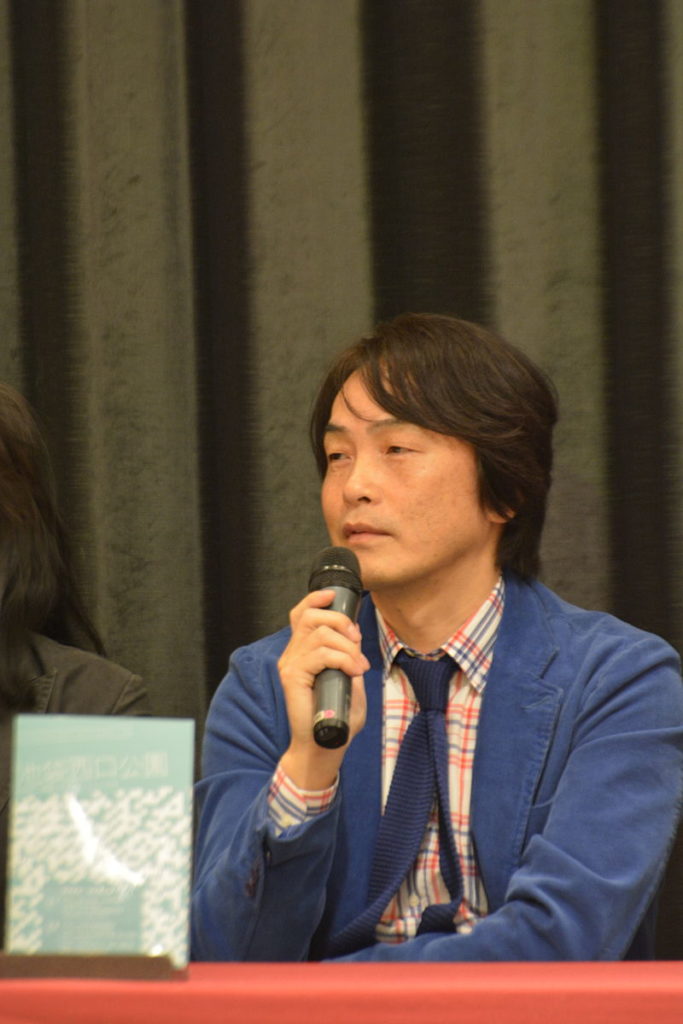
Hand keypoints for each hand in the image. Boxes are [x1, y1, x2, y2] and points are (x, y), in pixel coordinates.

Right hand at [277, 589, 368, 789]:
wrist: (325, 744)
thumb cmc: (339, 713)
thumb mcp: (349, 677)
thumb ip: (349, 655)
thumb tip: (354, 635)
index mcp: (302, 651)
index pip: (300, 613)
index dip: (316, 599)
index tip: (334, 596)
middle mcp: (292, 654)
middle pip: (310, 616)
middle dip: (339, 621)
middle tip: (357, 641)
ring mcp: (290, 664)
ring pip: (319, 634)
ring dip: (346, 646)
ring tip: (358, 666)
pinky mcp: (293, 677)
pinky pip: (320, 654)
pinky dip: (343, 658)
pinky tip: (353, 671)